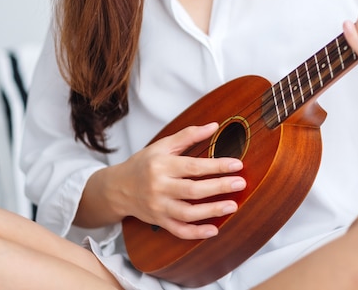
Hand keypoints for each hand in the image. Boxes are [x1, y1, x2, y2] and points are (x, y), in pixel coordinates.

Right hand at [113, 123, 245, 239]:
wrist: (117, 188)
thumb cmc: (143, 164)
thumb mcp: (162, 145)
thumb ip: (188, 135)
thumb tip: (214, 125)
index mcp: (162, 166)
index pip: (193, 166)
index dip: (217, 166)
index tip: (237, 164)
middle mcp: (160, 187)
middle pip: (193, 190)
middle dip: (219, 187)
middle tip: (240, 183)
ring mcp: (159, 207)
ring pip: (188, 213)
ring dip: (212, 211)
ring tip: (233, 206)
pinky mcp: (159, 221)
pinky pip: (179, 231)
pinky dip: (197, 233)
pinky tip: (214, 230)